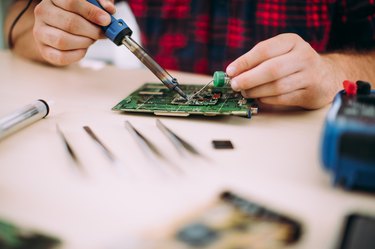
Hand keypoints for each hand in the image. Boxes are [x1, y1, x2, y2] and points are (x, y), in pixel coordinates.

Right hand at [33, 0, 114, 65]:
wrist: (64, 27)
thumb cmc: (78, 14)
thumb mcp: (90, 4)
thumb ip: (100, 4)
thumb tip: (109, 10)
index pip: (71, 2)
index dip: (91, 12)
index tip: (106, 20)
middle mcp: (43, 12)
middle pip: (70, 23)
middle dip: (92, 30)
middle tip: (101, 33)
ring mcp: (40, 32)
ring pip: (63, 41)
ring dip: (84, 42)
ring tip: (91, 40)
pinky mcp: (44, 50)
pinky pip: (61, 57)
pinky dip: (77, 55)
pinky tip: (83, 48)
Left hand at [226, 33, 343, 108]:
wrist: (327, 76)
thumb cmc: (295, 64)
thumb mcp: (280, 53)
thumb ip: (260, 60)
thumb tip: (234, 73)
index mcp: (292, 41)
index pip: (264, 50)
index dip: (244, 61)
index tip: (230, 71)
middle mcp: (303, 56)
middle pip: (271, 69)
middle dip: (249, 79)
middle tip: (235, 85)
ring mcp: (309, 75)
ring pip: (277, 86)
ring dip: (256, 91)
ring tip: (246, 93)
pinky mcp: (311, 93)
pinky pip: (283, 98)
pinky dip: (267, 99)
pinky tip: (260, 98)